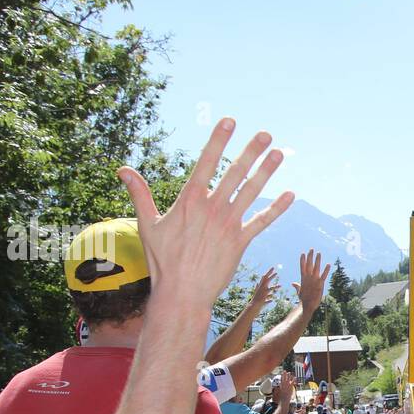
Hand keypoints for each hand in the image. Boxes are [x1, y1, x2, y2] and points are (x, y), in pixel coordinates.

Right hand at [117, 119, 293, 310]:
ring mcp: (228, 225)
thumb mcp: (147, 224)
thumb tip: (122, 169)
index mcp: (190, 200)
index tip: (230, 121)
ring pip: (251, 193)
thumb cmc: (162, 261)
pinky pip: (262, 222)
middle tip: (266, 133)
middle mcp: (212, 208)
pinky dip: (277, 209)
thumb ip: (139, 194)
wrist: (181, 293)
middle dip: (251, 152)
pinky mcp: (240, 242)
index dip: (218, 140)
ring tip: (280, 153)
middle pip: (234, 173)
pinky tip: (290, 195)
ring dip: (266, 172)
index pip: (206, 162)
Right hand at [292, 249, 328, 310]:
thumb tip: (293, 283)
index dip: (302, 260)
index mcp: (303, 278)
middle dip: (310, 257)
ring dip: (317, 260)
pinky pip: (324, 275)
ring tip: (319, 253)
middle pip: (309, 265)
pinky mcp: (320, 284)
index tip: (303, 253)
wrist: (307, 305)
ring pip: (316, 268)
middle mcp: (308, 278)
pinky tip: (328, 264)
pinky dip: (326, 270)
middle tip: (311, 249)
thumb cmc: (304, 299)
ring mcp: (314, 280)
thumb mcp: (299, 291)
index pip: (302, 267)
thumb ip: (297, 286)